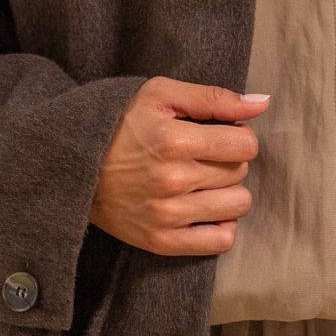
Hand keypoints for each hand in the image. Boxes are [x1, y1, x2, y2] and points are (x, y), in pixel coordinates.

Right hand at [89, 76, 269, 255]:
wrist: (74, 166)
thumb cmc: (120, 124)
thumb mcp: (160, 95)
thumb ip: (213, 98)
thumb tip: (261, 103)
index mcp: (174, 140)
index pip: (245, 145)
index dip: (238, 136)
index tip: (218, 135)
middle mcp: (173, 180)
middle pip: (240, 172)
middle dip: (229, 160)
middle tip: (201, 155)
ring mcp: (167, 215)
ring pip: (237, 205)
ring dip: (227, 191)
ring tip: (202, 181)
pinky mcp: (161, 241)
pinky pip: (220, 241)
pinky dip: (220, 225)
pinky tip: (203, 208)